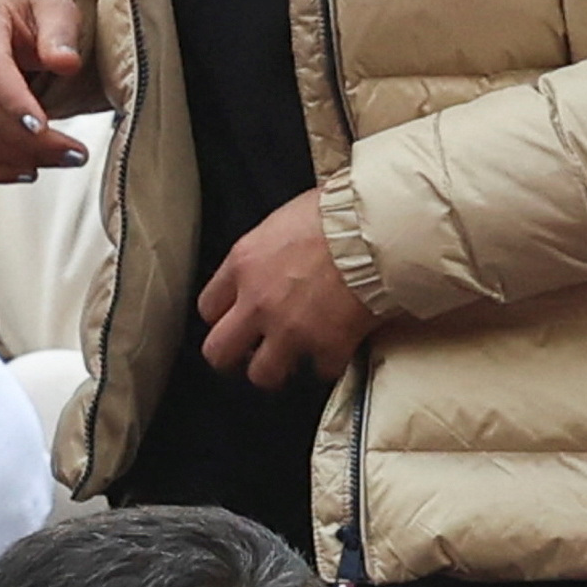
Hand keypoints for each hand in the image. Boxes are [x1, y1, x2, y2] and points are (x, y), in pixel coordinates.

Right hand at [0, 0, 93, 183]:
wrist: (4, 26)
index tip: (44, 127)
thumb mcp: (55, 11)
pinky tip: (28, 170)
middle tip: (75, 153)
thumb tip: (66, 61)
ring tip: (61, 159)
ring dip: (19, 158)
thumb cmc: (31, 18)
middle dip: (30, 140)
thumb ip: (61, 33)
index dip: (15, 102)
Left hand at [195, 192, 376, 390]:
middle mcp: (258, 302)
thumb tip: (276, 255)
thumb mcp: (286, 218)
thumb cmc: (339, 212)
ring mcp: (290, 329)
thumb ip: (269, 248)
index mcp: (244, 264)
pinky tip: (339, 348)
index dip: (222, 318)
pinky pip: (320, 370)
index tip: (236, 319)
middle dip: (235, 356)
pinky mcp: (327, 347)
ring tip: (294, 358)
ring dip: (279, 368)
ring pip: (263, 374)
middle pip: (219, 352)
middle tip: (252, 353)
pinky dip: (330, 362)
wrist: (377, 229)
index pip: (209, 307)